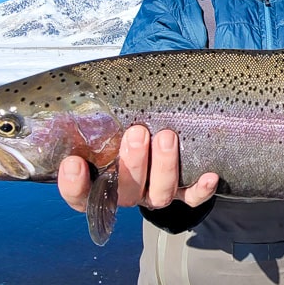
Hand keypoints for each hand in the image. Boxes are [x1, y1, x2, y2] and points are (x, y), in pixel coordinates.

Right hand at [57, 125, 217, 211]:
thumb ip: (97, 116)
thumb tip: (85, 86)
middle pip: (126, 193)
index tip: (74, 163)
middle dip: (132, 164)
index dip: (74, 185)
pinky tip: (209, 175)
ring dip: (164, 167)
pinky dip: (202, 189)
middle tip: (137, 133)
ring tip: (166, 136)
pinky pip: (193, 198)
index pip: (81, 196)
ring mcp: (155, 194)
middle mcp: (128, 193)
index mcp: (101, 182)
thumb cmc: (125, 126)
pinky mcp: (183, 194)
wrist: (159, 138)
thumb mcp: (108, 122)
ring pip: (160, 195)